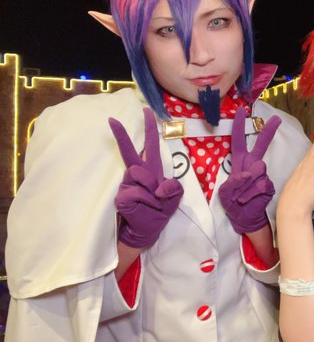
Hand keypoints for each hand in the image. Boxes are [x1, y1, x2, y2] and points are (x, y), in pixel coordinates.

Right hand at [109, 108, 183, 247]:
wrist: (145, 231)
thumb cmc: (159, 211)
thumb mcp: (174, 198)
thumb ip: (173, 188)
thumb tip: (159, 187)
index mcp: (151, 170)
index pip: (151, 146)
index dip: (150, 128)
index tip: (146, 110)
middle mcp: (136, 174)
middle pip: (129, 152)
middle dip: (122, 136)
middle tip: (112, 119)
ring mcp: (127, 184)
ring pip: (140, 176)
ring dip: (151, 192)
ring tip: (152, 204)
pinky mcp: (121, 197)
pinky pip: (136, 194)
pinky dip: (145, 202)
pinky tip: (142, 209)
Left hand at [218, 107, 281, 233]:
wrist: (247, 219)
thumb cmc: (233, 204)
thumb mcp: (225, 194)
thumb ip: (233, 182)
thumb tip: (247, 174)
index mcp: (239, 163)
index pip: (237, 141)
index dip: (238, 126)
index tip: (241, 111)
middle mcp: (252, 165)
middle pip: (260, 145)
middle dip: (268, 132)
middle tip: (276, 119)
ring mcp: (262, 175)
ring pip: (258, 171)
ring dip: (247, 185)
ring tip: (240, 198)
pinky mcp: (269, 185)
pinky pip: (261, 185)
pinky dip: (253, 194)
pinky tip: (248, 201)